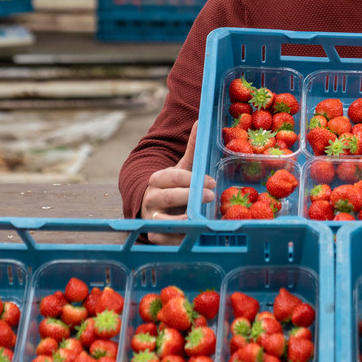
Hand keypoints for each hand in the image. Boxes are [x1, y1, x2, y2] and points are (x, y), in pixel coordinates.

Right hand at [140, 121, 214, 245]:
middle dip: (189, 197)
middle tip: (210, 197)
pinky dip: (179, 240)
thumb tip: (202, 120)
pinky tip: (196, 236)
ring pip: (164, 222)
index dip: (191, 179)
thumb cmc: (174, 185)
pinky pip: (165, 240)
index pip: (172, 176)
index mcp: (157, 179)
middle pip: (167, 197)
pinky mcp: (155, 235)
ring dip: (183, 222)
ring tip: (202, 220)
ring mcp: (152, 219)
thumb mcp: (183, 167)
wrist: (152, 204)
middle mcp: (151, 199)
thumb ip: (193, 148)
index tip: (211, 182)